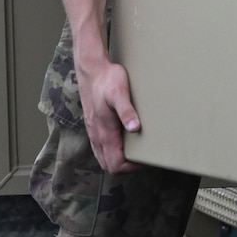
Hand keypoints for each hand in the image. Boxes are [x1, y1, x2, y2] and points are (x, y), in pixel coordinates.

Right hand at [76, 54, 140, 172]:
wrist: (91, 69)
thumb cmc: (107, 79)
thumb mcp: (119, 93)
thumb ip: (126, 111)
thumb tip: (134, 128)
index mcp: (104, 131)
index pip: (115, 164)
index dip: (131, 167)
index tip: (145, 158)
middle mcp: (97, 135)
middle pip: (109, 165)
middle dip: (125, 166)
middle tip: (142, 156)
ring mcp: (94, 131)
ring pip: (104, 157)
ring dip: (118, 159)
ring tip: (135, 150)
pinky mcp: (94, 125)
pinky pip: (100, 147)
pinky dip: (112, 151)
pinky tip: (123, 140)